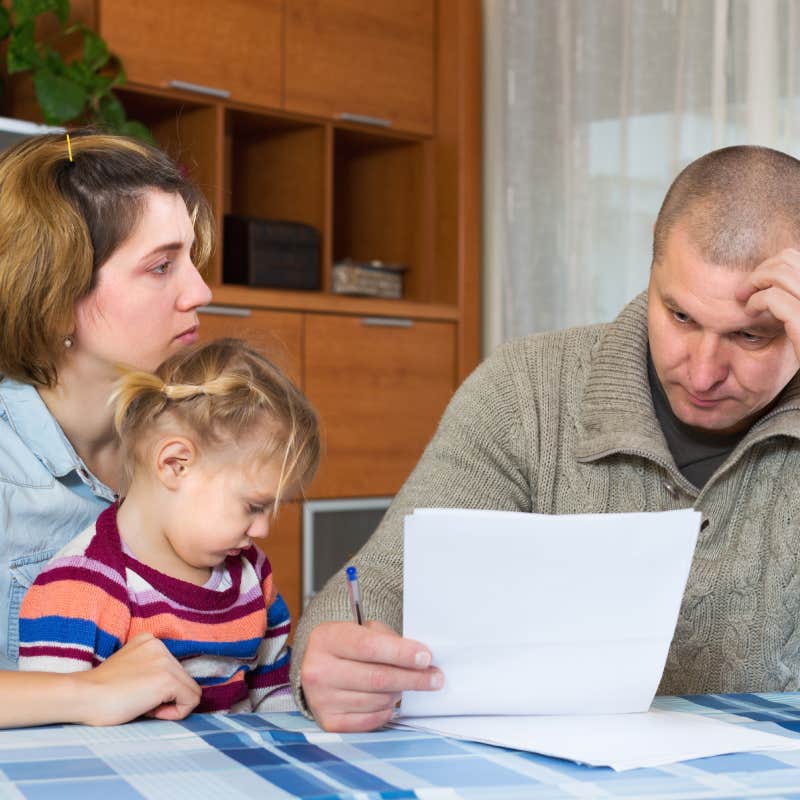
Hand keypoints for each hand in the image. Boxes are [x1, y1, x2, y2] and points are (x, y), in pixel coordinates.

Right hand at [72, 632, 201, 724]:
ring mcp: (165, 661)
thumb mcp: (131, 669)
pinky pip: (191, 701)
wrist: (82, 697)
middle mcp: (161, 645)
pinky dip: (174, 713)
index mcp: (149, 640)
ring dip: (168, 705)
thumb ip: (151, 670)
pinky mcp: (167, 679)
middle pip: (183, 679)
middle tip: (138, 702)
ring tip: (140, 704)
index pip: (173, 670)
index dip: (159, 690)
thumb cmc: (100, 692)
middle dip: (165, 697)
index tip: (136, 694)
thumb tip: (175, 690)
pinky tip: (149, 710)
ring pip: (190, 690)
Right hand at [300, 620, 442, 731]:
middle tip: (434, 677)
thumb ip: (388, 640)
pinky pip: (371, 720)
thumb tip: (421, 659)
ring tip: (404, 684)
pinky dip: (386, 711)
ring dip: (398, 693)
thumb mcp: (362, 630)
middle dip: (412, 678)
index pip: (369, 647)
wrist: (317, 667)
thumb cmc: (347, 646)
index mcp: (326, 639)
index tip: (425, 657)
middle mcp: (318, 670)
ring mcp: (321, 699)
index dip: (401, 653)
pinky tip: (389, 699)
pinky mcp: (329, 721)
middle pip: (376, 677)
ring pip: (377, 700)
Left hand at [736, 248, 799, 358]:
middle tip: (745, 291)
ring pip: (779, 273)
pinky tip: (750, 312)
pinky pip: (774, 298)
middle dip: (760, 270)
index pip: (795, 257)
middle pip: (787, 258)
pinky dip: (756, 301)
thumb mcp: (799, 316)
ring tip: (745, 301)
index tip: (758, 282)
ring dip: (754, 284)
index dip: (773, 264)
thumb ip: (790, 294)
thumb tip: (772, 276)